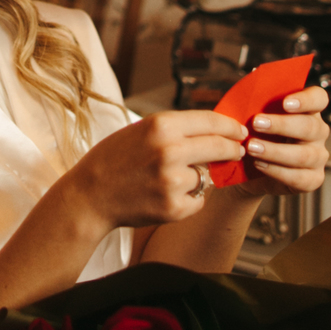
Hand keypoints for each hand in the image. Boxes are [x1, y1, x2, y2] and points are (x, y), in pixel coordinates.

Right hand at [72, 109, 247, 230]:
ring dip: (197, 177)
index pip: (211, 121)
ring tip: (167, 179)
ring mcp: (173, 181)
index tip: (240, 130)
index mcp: (161, 125)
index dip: (230, 126)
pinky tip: (163, 195)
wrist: (91, 195)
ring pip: (206, 175)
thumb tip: (216, 130)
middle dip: (232, 149)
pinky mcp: (174, 208)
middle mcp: (170, 151)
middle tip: (237, 150)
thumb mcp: (142, 129)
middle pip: (219, 147)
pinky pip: (197, 199)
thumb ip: (177, 129)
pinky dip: (188, 199)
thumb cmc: (114, 159)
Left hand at [240, 84, 330, 200]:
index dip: (306, 99)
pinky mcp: (313, 178)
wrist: (249, 168)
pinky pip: (300, 177)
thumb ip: (257, 101)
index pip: (319, 98)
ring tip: (252, 147)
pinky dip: (277, 171)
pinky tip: (259, 164)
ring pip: (304, 154)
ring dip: (276, 151)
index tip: (285, 103)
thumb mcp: (253, 115)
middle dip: (282, 125)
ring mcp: (319, 156)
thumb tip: (249, 84)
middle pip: (310, 126)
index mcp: (308, 110)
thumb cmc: (254, 134)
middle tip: (256, 123)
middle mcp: (318, 132)